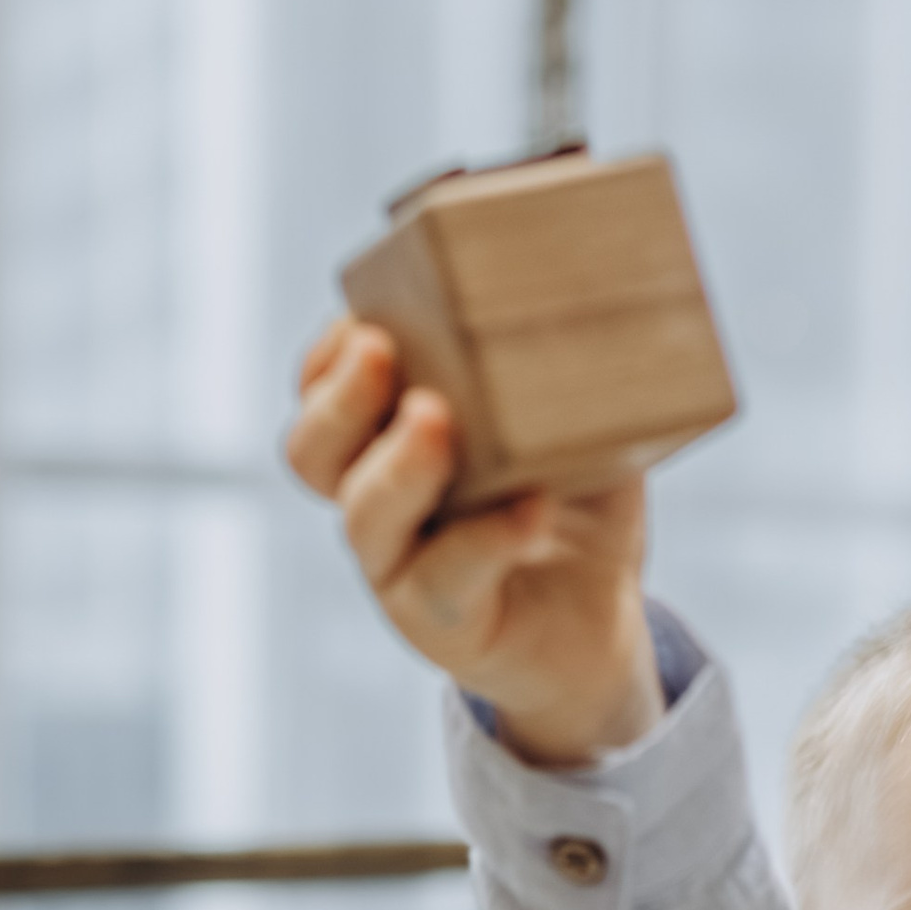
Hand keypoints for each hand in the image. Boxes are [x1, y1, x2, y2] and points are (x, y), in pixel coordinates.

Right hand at [284, 317, 660, 768]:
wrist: (597, 626)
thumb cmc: (575, 508)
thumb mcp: (578, 421)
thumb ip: (566, 367)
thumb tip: (595, 284)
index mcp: (389, 439)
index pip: (323, 389)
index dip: (330, 354)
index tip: (368, 316)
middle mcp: (378, 501)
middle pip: (312, 450)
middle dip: (338, 396)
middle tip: (379, 351)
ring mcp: (400, 567)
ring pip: (364, 516)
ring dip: (397, 464)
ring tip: (435, 421)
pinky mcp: (443, 623)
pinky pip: (444, 578)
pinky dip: (487, 540)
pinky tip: (530, 510)